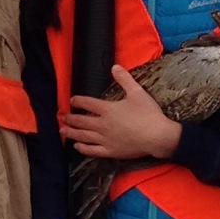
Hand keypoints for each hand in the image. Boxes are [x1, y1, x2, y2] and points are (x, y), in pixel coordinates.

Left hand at [63, 65, 181, 159]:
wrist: (157, 136)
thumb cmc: (148, 114)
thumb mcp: (137, 92)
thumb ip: (124, 79)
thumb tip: (114, 67)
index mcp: (108, 109)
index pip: (87, 104)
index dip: (78, 101)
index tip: (71, 101)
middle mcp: (102, 124)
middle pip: (81, 121)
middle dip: (70, 118)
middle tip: (62, 117)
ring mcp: (105, 140)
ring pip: (83, 136)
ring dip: (71, 133)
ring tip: (63, 131)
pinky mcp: (110, 151)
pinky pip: (92, 151)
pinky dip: (83, 148)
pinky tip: (77, 146)